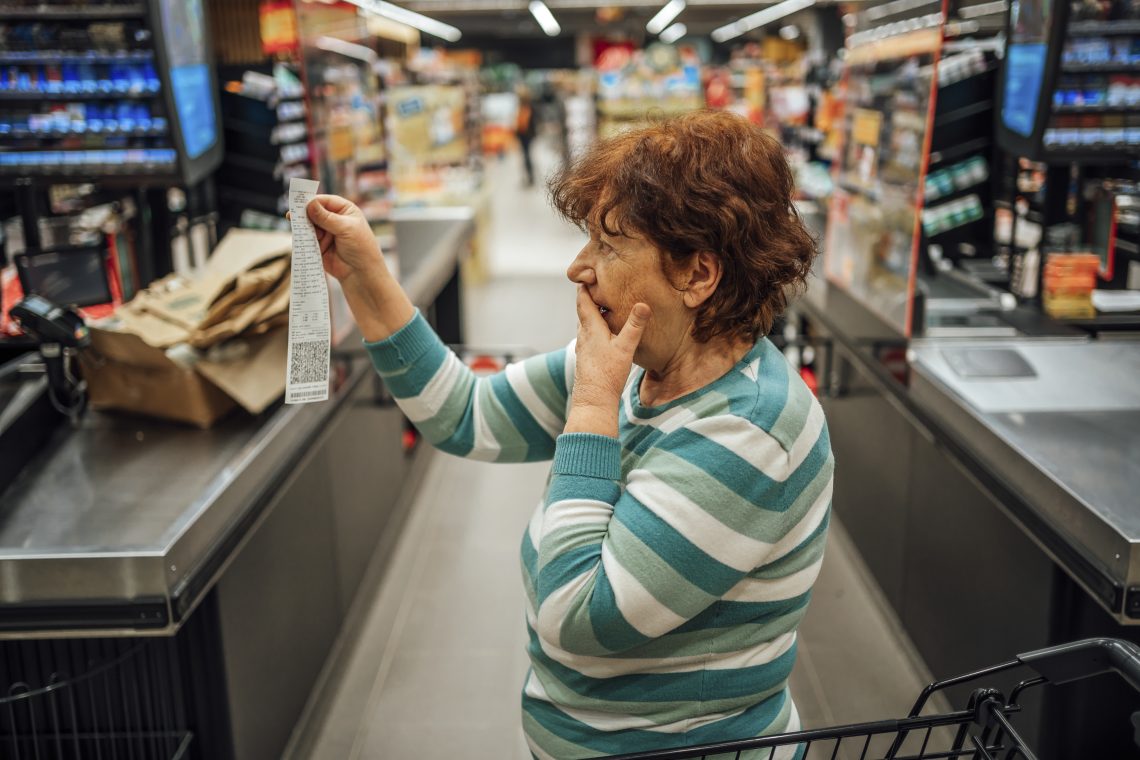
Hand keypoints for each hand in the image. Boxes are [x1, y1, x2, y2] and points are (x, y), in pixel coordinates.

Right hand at [289, 194, 412, 341]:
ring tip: (300, 230)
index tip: (299, 203)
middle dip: (304, 214)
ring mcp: (325, 232)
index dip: (312, 201)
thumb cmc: (361, 249)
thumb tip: (310, 204)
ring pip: (307, 225)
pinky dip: (302, 238)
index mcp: (344, 210)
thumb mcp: (346, 229)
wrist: (361, 274)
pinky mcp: (318, 245)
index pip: (324, 200)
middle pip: (313, 211)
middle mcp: (334, 219)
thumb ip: (327, 218)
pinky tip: (300, 239)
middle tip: (293, 216)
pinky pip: (306, 239)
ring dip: (303, 227)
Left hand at [570, 285, 650, 413]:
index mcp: (590, 328)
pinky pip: (590, 337)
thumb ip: (634, 326)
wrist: (594, 401)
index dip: (584, 286)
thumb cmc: (607, 374)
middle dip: (591, 297)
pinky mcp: (587, 359)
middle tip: (601, 285)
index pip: (583, 300)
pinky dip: (597, 328)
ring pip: (587, 324)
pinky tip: (607, 334)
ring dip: (595, 314)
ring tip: (606, 306)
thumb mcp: (625, 347)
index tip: (589, 273)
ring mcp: (584, 348)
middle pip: (584, 311)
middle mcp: (583, 336)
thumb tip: (643, 304)